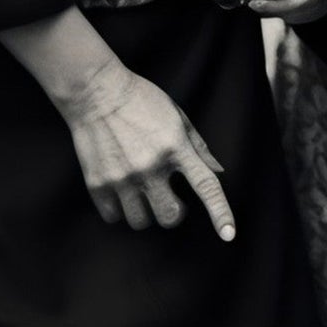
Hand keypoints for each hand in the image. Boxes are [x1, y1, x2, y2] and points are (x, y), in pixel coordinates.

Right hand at [54, 55, 234, 238]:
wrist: (97, 92)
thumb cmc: (142, 101)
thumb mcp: (178, 117)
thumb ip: (198, 147)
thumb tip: (217, 172)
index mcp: (176, 148)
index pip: (206, 186)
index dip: (220, 213)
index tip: (229, 234)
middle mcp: (151, 166)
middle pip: (170, 217)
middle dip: (173, 212)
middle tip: (168, 197)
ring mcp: (122, 177)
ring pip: (140, 221)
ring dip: (145, 212)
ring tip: (141, 191)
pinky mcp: (97, 183)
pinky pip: (113, 216)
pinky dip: (119, 210)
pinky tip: (120, 190)